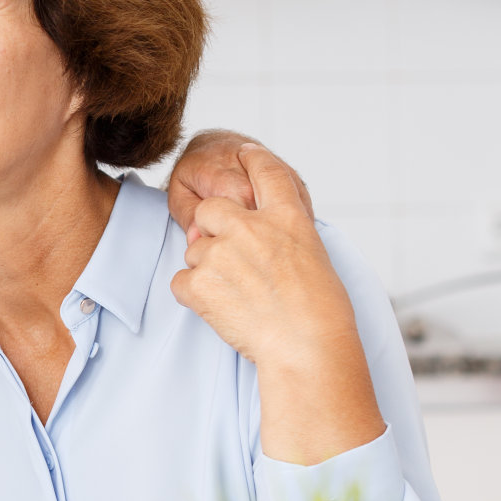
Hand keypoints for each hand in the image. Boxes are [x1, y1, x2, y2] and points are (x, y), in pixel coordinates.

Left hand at [170, 145, 355, 368]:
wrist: (307, 347)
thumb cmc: (320, 311)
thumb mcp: (314, 258)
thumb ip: (279, 237)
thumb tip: (253, 237)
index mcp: (287, 218)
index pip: (268, 172)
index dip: (254, 159)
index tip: (245, 153)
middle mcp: (251, 227)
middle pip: (210, 208)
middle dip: (211, 229)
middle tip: (229, 260)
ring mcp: (222, 252)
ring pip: (194, 250)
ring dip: (206, 270)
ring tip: (238, 297)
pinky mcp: (199, 281)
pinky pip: (181, 282)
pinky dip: (194, 297)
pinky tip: (221, 310)